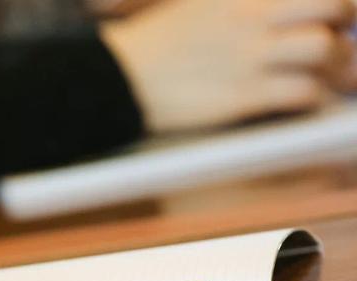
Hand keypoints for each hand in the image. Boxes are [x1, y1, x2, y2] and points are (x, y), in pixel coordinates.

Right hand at [100, 0, 356, 131]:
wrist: (118, 78)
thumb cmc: (156, 44)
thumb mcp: (199, 4)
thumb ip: (239, 4)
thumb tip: (277, 13)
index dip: (336, 3)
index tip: (338, 15)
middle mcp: (252, 16)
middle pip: (333, 7)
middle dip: (345, 25)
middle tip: (340, 40)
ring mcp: (249, 55)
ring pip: (324, 49)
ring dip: (334, 65)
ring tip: (326, 76)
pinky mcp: (243, 95)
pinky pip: (303, 92)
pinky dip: (313, 98)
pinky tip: (303, 100)